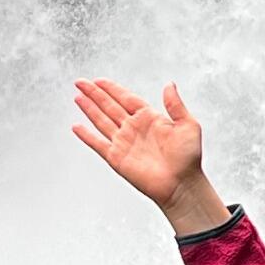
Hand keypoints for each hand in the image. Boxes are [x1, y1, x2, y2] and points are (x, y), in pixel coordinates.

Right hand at [72, 79, 227, 234]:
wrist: (182, 184)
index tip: (98, 80)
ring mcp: (124, 143)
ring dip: (89, 109)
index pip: (126, 98)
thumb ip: (175, 104)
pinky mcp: (117, 158)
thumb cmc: (188, 158)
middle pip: (109, 106)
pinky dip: (86, 136)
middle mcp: (134, 129)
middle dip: (95, 94)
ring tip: (77, 97)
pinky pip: (98, 144)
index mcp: (149, 118)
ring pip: (101, 121)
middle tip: (80, 82)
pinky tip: (76, 126)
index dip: (112, 89)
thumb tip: (169, 84)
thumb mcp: (188, 125)